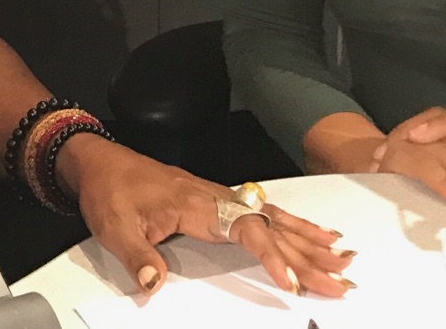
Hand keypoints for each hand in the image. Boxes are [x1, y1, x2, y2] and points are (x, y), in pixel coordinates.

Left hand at [56, 134, 355, 297]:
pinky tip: (314, 232)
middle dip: (308, 253)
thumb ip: (136, 255)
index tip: (293, 280)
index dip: (272, 255)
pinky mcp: (220, 199)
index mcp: (197, 202)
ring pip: (275, 218)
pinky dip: (294, 224)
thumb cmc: (110, 191)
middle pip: (272, 226)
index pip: (246, 228)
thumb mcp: (114, 226)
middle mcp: (217, 196)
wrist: (102, 163)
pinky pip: (266, 212)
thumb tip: (153, 283)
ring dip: (310, 238)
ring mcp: (221, 196)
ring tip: (343, 256)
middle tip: (341, 277)